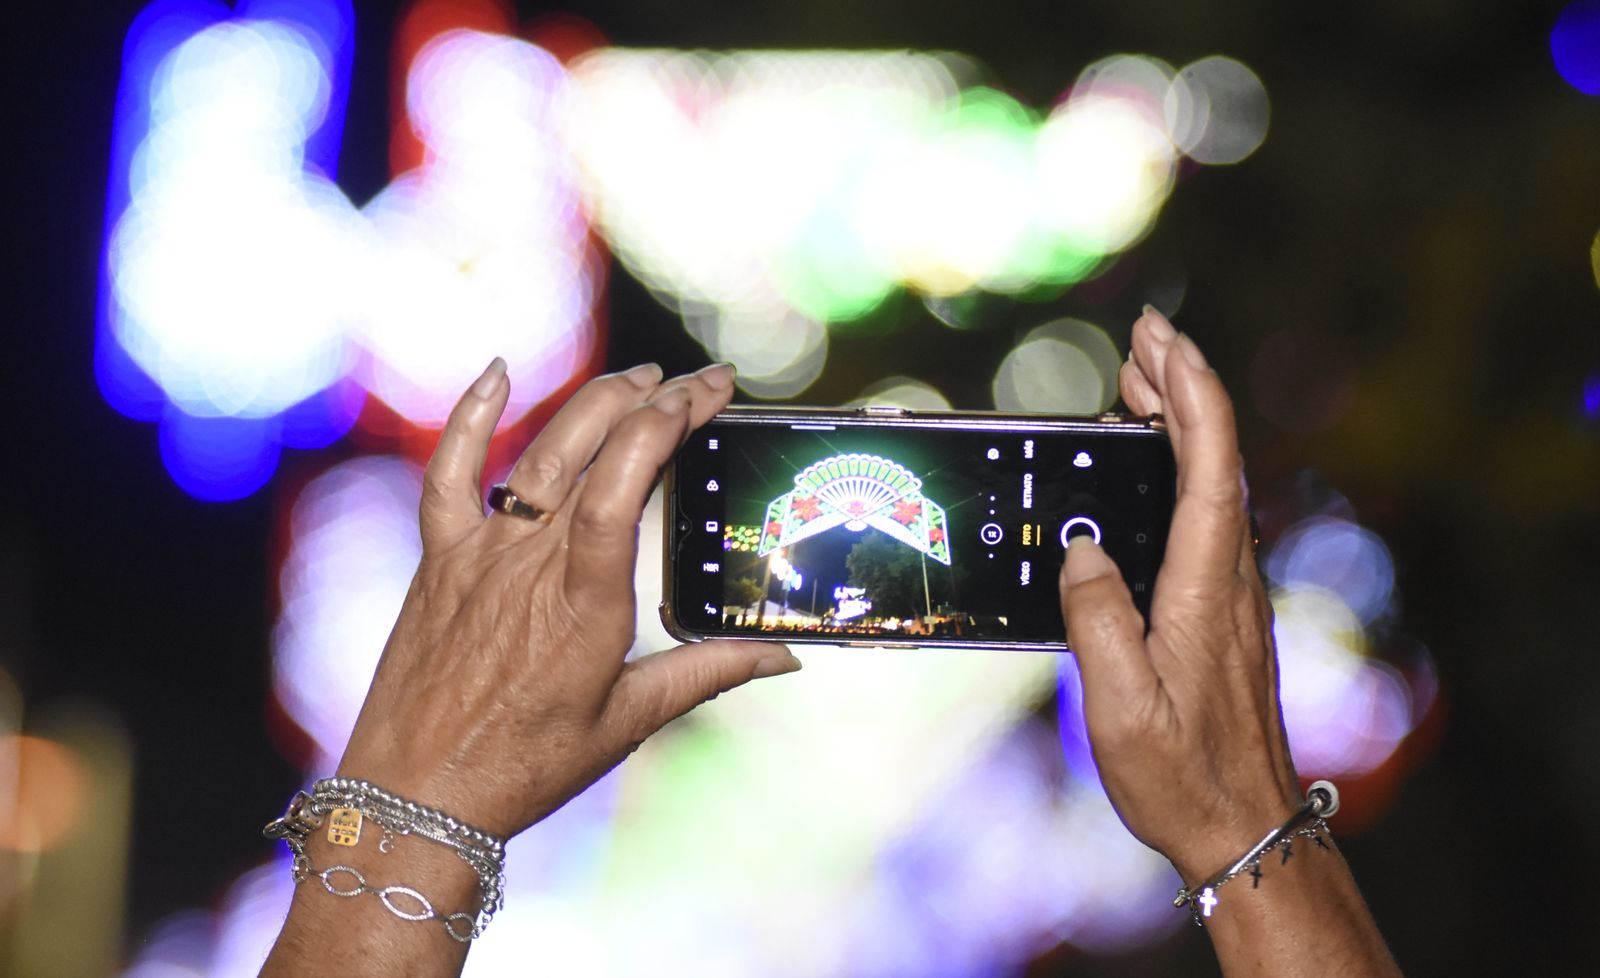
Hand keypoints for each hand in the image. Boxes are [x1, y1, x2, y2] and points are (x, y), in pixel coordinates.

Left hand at [336, 360, 800, 836]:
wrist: (414, 797)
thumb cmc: (523, 767)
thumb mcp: (628, 721)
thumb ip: (708, 674)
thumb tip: (786, 658)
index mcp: (586, 602)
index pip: (626, 482)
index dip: (665, 422)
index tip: (705, 393)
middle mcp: (532, 564)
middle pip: (592, 451)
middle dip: (652, 400)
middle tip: (697, 381)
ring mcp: (480, 555)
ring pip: (537, 452)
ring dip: (592, 403)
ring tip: (638, 377)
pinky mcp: (439, 560)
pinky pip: (447, 472)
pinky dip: (470, 416)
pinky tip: (500, 372)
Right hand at [1059, 308, 1299, 883]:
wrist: (1244, 824)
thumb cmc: (1181, 773)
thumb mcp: (1120, 705)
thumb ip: (1096, 620)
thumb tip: (1082, 549)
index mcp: (1205, 588)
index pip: (1209, 467)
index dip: (1190, 393)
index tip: (1161, 339)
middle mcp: (1227, 578)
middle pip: (1216, 458)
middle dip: (1182, 386)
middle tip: (1143, 335)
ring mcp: (1229, 593)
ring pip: (1212, 483)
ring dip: (1180, 424)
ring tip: (1136, 384)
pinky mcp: (1221, 611)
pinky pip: (1203, 516)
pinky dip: (1179, 469)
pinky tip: (1146, 472)